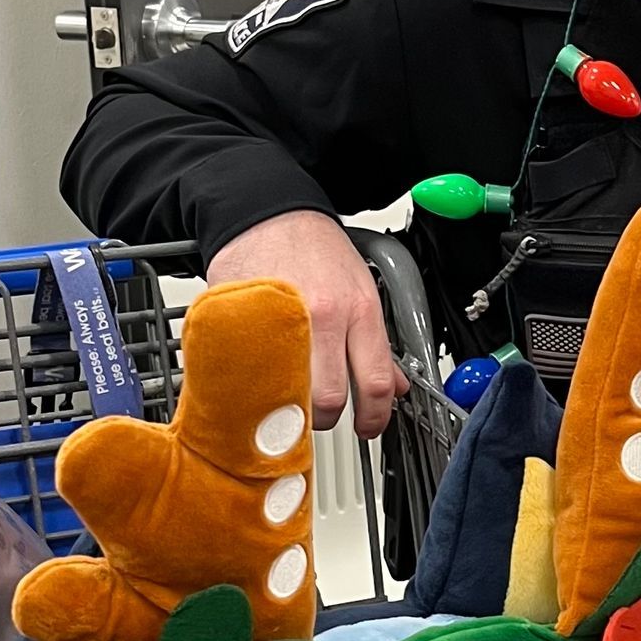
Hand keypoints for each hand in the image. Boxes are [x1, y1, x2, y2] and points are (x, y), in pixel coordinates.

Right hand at [204, 214, 406, 438]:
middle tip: (322, 419)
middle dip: (327, 420)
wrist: (267, 213)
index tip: (369, 428)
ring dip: (289, 409)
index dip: (375, 418)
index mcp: (358, 311)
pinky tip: (259, 384)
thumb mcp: (363, 290)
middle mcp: (323, 317)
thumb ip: (378, 344)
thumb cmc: (314, 250)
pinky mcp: (244, 321)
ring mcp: (280, 321)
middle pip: (330, 397)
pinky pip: (250, 371)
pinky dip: (254, 388)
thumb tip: (396, 388)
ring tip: (289, 403)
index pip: (375, 383)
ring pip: (289, 392)